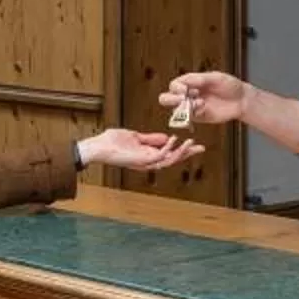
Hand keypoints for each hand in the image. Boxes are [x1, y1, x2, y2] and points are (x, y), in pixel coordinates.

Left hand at [80, 128, 205, 173]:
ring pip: (168, 160)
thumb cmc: (112, 142)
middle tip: (200, 148)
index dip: (182, 150)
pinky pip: (158, 155)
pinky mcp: (140, 160)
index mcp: (148, 155)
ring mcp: (145, 162)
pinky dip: (168, 148)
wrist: (98, 146)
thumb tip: (166, 137)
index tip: (194, 143)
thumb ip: (150, 138)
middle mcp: (148, 161)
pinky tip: (174, 139)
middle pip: (172, 159)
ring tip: (191, 143)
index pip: (169, 154)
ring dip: (181, 152)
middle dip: (187, 154)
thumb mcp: (135, 136)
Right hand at [159, 70, 250, 126]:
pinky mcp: (198, 117)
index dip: (176, 88)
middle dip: (170, 99)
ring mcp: (192, 107)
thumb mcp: (215, 78)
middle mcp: (187, 95)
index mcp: (190, 82)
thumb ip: (200, 80)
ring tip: (200, 102)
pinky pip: (188, 118)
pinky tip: (203, 107)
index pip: (173, 85)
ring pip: (175, 111)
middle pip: (166, 99)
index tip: (185, 89)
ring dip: (184, 107)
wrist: (241, 100)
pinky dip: (193, 113)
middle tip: (181, 99)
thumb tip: (184, 82)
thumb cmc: (229, 85)